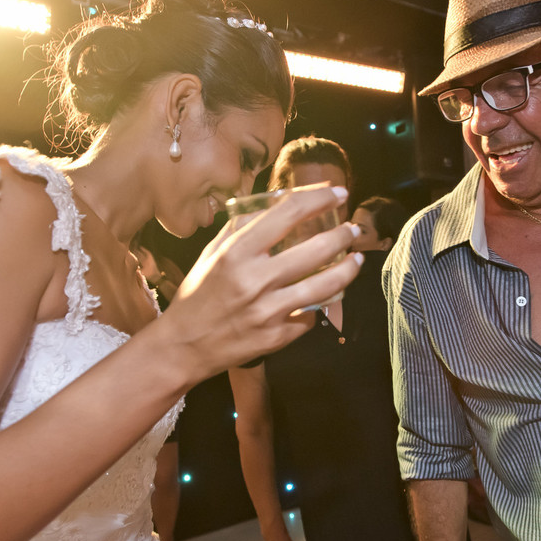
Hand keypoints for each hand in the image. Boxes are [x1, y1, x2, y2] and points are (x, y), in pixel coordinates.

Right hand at [161, 185, 360, 378]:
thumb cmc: (198, 295)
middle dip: (343, 235)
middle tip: (352, 229)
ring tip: (356, 260)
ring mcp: (268, 311)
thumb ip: (242, 228)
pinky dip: (317, 306)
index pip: (288, 213)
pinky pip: (310, 316)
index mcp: (237, 253)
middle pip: (317, 249)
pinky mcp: (277, 337)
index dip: (319, 199)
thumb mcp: (212, 253)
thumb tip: (276, 205)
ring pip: (325, 286)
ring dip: (347, 270)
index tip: (338, 193)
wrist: (184, 347)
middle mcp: (255, 280)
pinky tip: (322, 298)